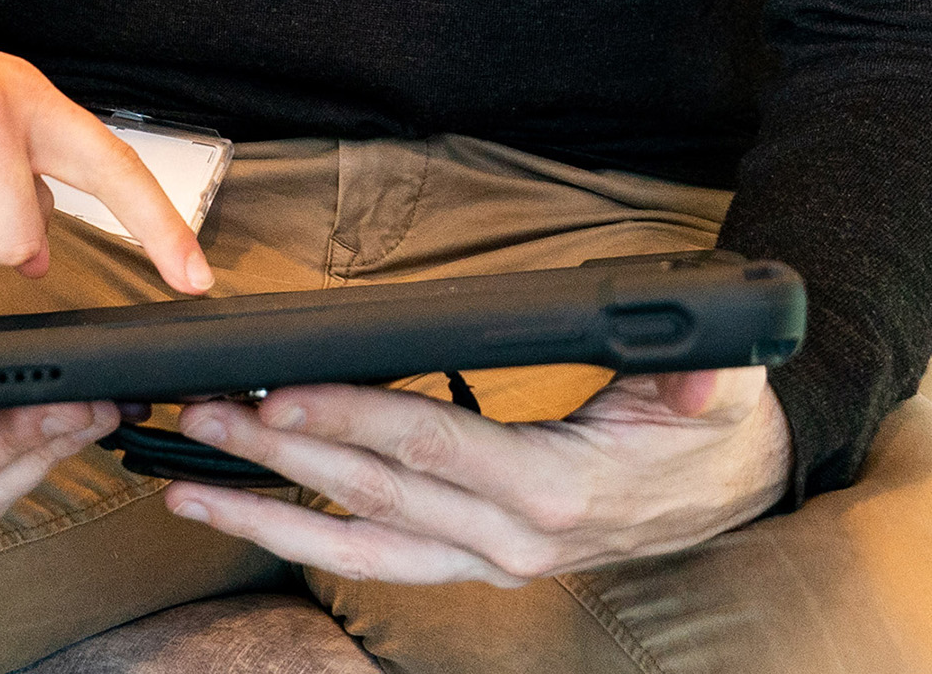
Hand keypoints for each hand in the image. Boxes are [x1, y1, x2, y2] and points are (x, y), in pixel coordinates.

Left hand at [163, 365, 792, 584]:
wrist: (743, 482)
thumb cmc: (716, 425)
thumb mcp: (721, 389)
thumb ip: (698, 379)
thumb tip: (697, 370)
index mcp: (559, 490)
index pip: (431, 448)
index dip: (352, 420)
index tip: (279, 397)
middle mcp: (516, 540)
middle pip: (375, 496)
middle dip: (278, 459)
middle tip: (200, 419)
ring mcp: (493, 560)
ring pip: (360, 546)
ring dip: (268, 514)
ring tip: (188, 484)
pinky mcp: (480, 562)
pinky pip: (381, 557)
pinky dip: (309, 535)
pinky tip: (249, 508)